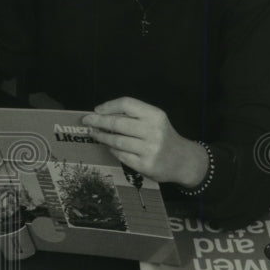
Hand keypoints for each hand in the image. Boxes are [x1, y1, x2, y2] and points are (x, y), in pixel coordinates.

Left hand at [82, 97, 208, 186]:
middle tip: (87, 121)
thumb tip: (102, 113)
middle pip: (118, 122)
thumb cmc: (163, 137)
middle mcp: (154, 131)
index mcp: (156, 115)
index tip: (96, 109)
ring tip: (94, 133)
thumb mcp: (155, 120)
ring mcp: (150, 149)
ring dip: (101, 136)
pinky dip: (112, 149)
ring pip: (116, 140)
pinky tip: (109, 146)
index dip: (109, 105)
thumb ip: (134, 115)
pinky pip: (121, 155)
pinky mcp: (145, 165)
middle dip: (98, 121)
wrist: (183, 160)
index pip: (127, 104)